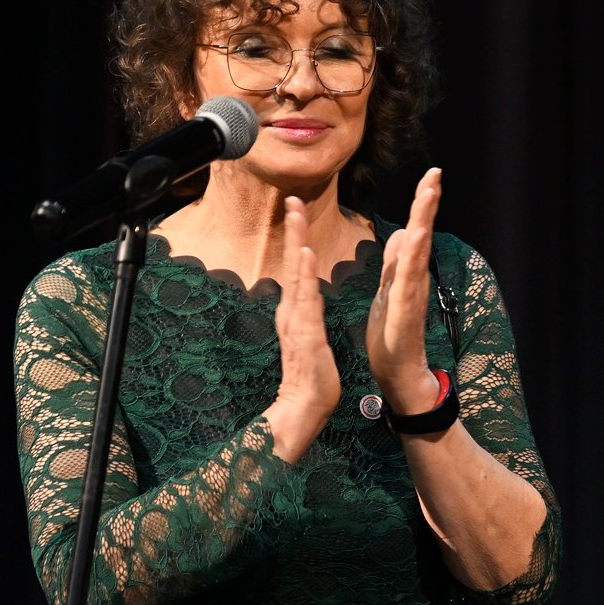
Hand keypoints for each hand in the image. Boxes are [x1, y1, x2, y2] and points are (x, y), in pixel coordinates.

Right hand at [266, 195, 341, 462]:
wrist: (306, 406)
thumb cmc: (311, 375)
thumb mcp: (309, 336)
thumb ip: (304, 315)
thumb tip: (301, 297)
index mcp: (296, 311)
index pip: (298, 268)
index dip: (298, 239)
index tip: (297, 211)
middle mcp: (292, 310)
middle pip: (293, 263)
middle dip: (293, 230)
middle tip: (292, 198)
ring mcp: (297, 320)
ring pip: (297, 275)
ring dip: (298, 243)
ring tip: (297, 215)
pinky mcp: (305, 334)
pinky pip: (305, 301)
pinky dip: (305, 276)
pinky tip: (307, 255)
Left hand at [367, 167, 443, 412]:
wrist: (397, 374)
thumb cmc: (393, 337)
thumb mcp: (389, 291)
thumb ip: (396, 263)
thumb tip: (404, 232)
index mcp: (406, 274)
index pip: (415, 232)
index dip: (421, 205)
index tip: (429, 177)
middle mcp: (414, 279)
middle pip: (422, 234)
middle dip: (427, 203)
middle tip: (435, 173)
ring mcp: (412, 293)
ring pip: (419, 250)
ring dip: (424, 221)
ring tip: (430, 193)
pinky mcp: (405, 310)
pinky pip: (409, 277)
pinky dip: (414, 256)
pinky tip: (416, 235)